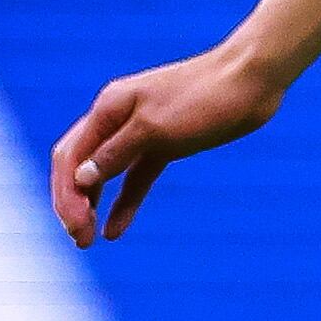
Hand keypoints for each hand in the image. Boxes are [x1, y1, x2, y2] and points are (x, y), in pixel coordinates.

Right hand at [50, 44, 287, 244]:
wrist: (253, 80)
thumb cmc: (205, 97)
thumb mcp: (156, 127)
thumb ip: (117, 151)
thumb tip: (81, 178)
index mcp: (109, 110)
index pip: (70, 157)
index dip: (66, 195)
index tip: (75, 228)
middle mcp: (118, 120)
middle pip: (80, 166)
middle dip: (73, 203)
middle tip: (78, 240)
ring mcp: (143, 132)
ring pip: (105, 173)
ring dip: (93, 204)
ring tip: (87, 239)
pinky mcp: (167, 143)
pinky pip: (137, 176)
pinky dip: (125, 201)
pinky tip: (114, 230)